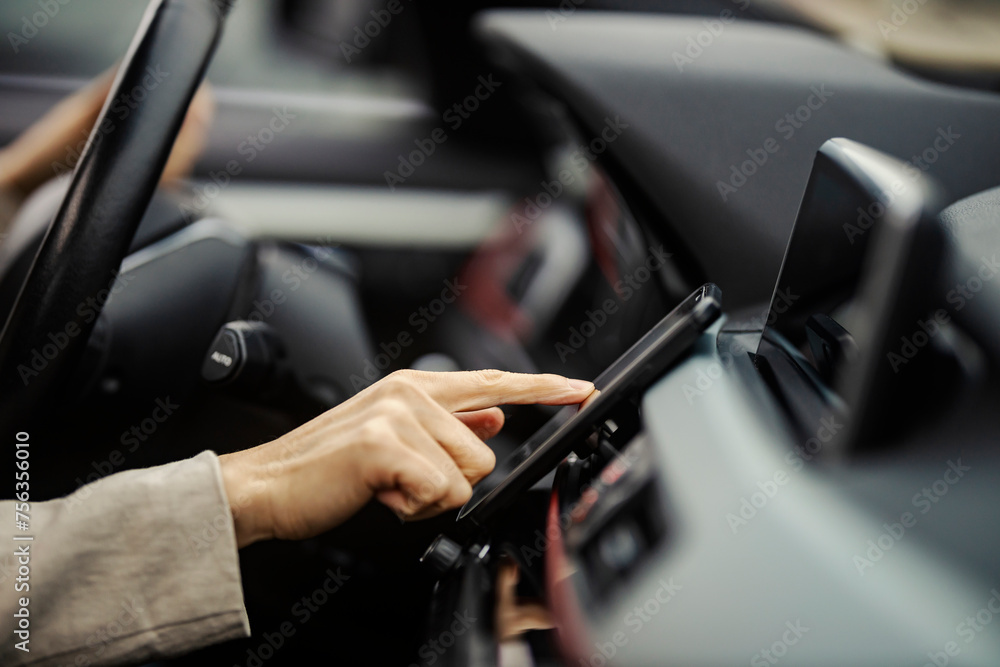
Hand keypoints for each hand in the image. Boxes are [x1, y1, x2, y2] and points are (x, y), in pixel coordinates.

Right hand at [218, 369, 594, 547]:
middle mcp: (410, 392)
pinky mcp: (385, 444)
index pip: (494, 384)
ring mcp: (397, 414)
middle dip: (449, 481)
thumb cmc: (331, 467)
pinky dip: (411, 508)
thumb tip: (496, 419)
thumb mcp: (396, 437)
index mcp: (415, 387)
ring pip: (465, 477)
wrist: (268, 485)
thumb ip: (450, 424)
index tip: (581, 390)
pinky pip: (439, 493)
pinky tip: (380, 495)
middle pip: (485, 453)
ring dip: (428, 497)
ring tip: (387, 486)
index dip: (543, 389)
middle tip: (401, 482)